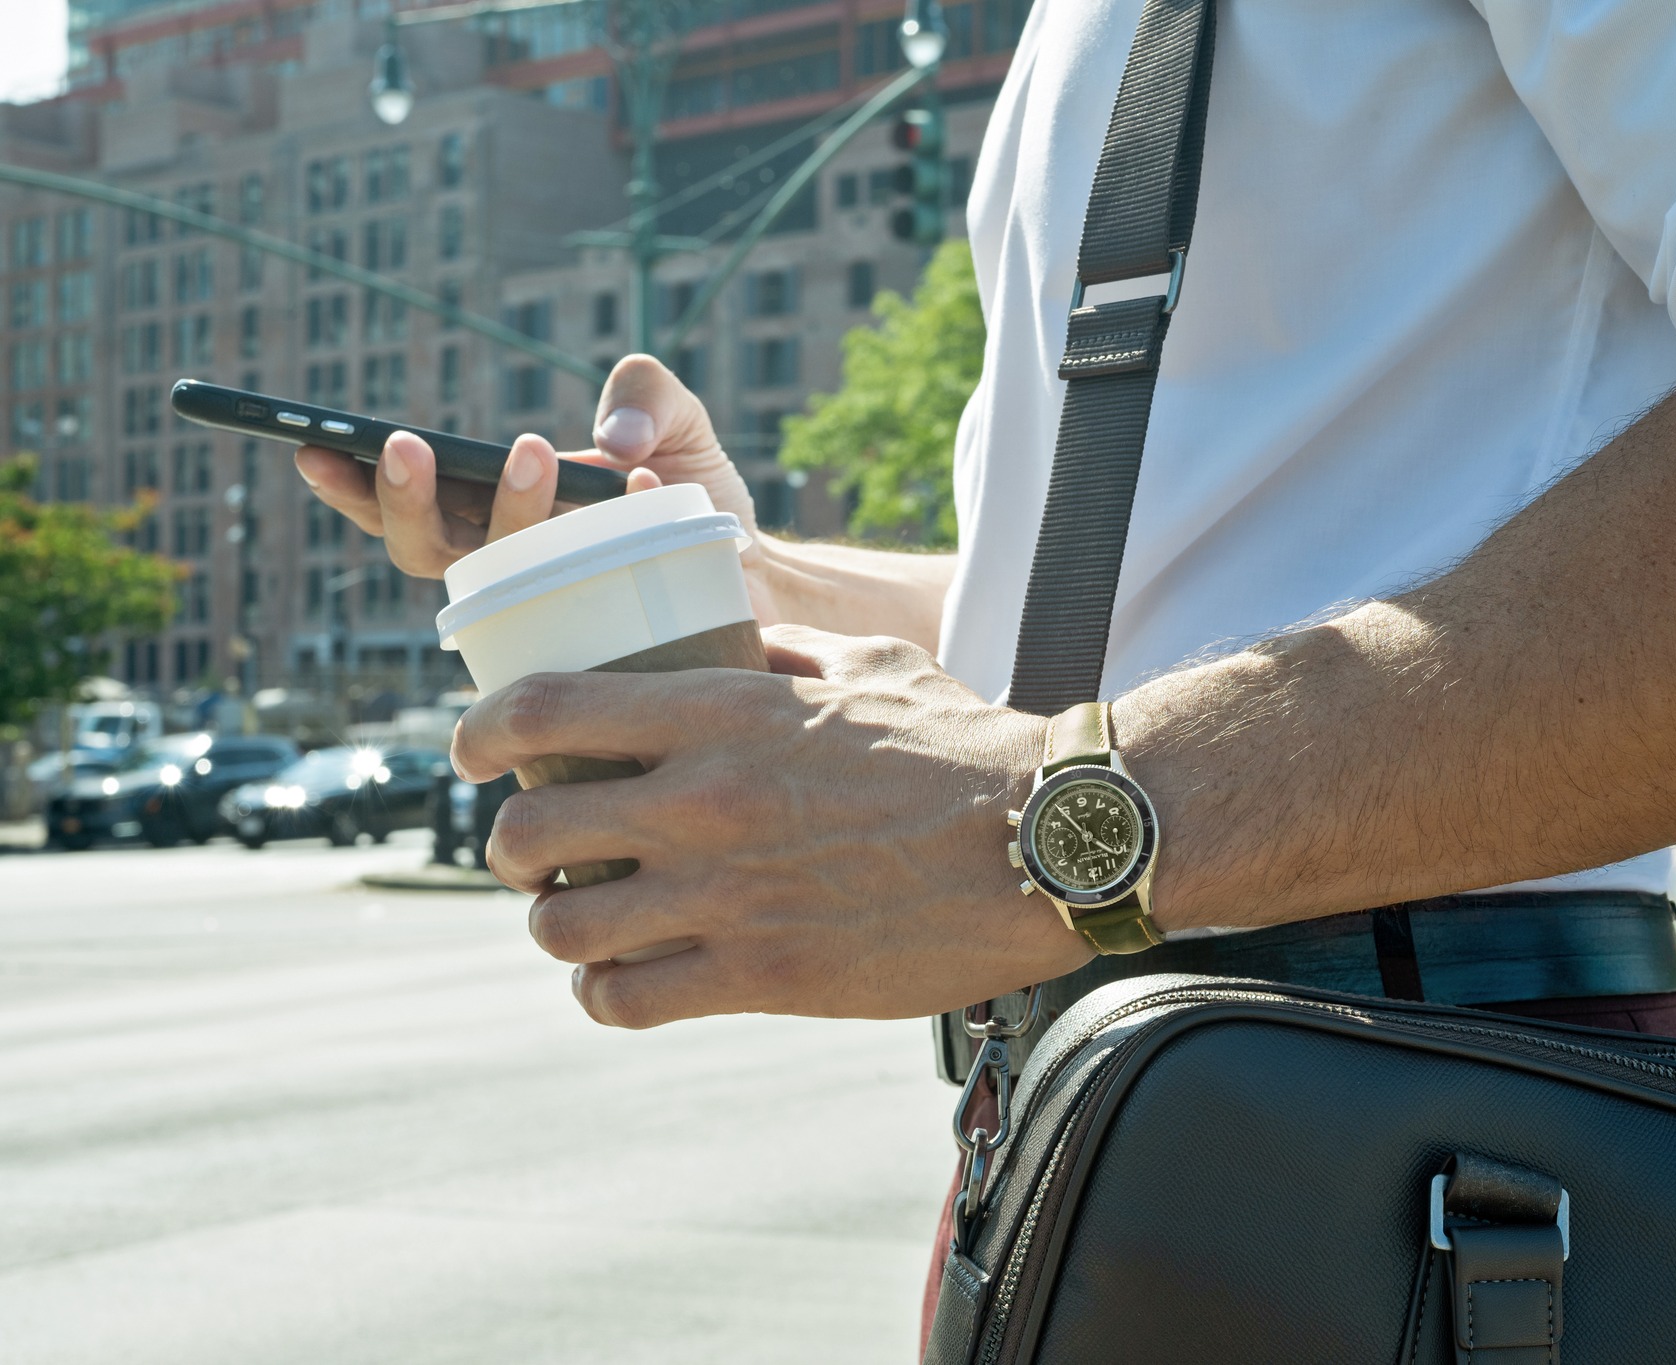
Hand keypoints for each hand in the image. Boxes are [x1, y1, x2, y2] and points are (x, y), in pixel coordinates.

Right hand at [291, 355, 769, 600]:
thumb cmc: (693, 493)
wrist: (765, 568)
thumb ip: (646, 389)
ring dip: (504, 511)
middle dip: (406, 497)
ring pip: (493, 578)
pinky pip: (589, 603)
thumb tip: (613, 439)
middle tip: (409, 443)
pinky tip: (643, 491)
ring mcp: (553, 605)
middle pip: (427, 549)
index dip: (352, 486)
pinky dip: (615, 535)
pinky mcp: (606, 637)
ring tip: (535, 448)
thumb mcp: (674, 417)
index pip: (408, 507)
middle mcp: (512, 567)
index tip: (309, 447)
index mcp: (495, 514)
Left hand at [450, 626, 1092, 1025]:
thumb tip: (735, 636)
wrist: (1045, 840)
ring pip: (563, 928)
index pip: (541, 713)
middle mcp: (706, 804)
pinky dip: (607, 992)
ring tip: (582, 916)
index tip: (470, 749)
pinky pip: (626, 1000)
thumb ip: (782, 649)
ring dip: (558, 924)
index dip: (478, 732)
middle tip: (536, 848)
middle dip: (511, 846)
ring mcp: (728, 897)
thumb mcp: (867, 662)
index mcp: (722, 713)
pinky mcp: (762, 975)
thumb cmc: (963, 742)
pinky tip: (625, 977)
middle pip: (525, 834)